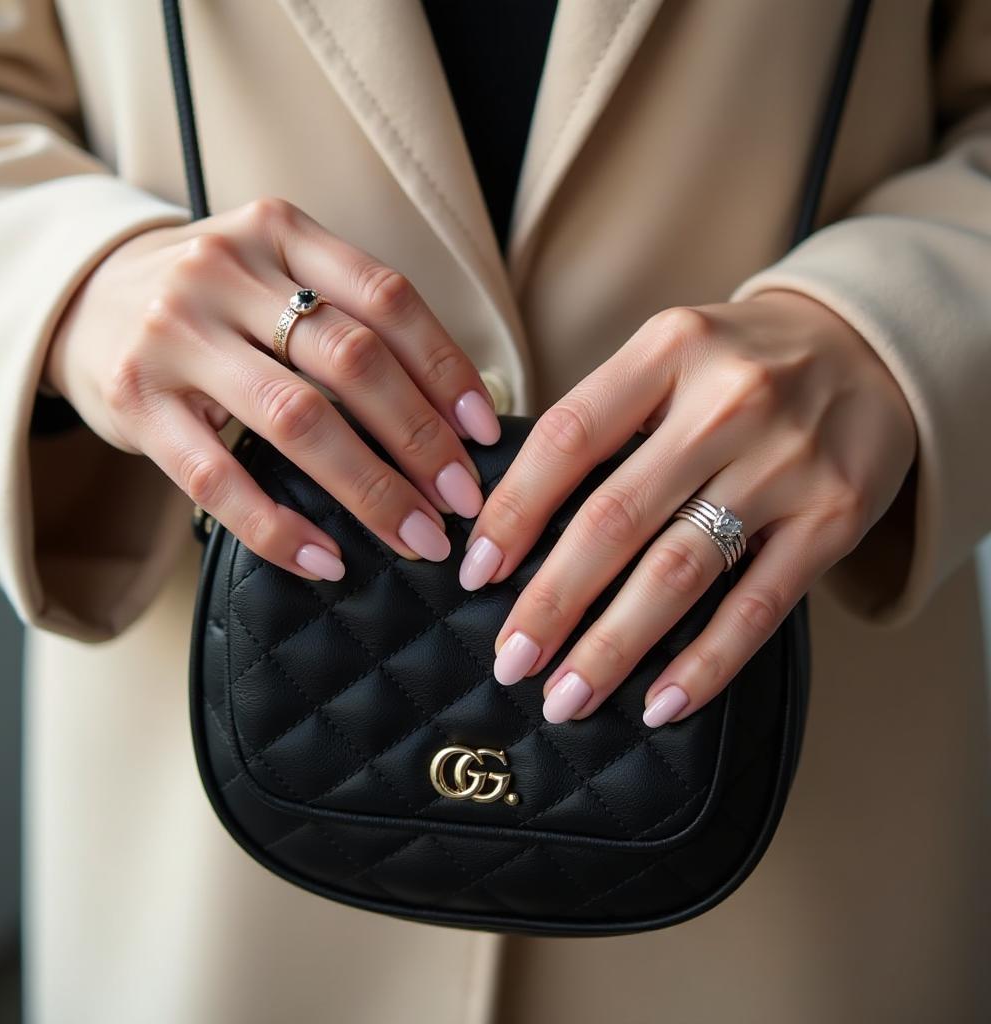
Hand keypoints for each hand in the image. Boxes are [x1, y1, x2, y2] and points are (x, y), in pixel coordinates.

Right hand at [43, 197, 501, 580]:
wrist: (83, 297)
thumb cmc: (211, 301)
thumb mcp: (274, 275)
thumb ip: (346, 319)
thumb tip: (452, 414)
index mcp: (278, 231)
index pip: (387, 297)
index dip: (446, 368)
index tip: (483, 432)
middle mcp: (224, 271)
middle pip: (352, 360)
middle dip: (420, 439)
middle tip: (461, 500)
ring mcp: (174, 335)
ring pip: (295, 418)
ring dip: (369, 488)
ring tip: (416, 535)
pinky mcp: (136, 402)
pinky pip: (218, 477)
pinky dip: (279, 527)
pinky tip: (327, 559)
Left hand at [458, 292, 916, 726]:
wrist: (868, 352)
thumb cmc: (740, 365)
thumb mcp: (670, 356)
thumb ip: (604, 419)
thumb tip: (513, 519)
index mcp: (668, 350)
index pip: (567, 438)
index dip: (512, 512)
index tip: (475, 571)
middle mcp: (728, 402)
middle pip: (615, 517)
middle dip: (551, 601)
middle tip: (511, 660)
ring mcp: (786, 462)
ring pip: (678, 571)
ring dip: (613, 646)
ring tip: (567, 697)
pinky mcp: (834, 518)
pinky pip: (758, 607)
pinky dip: (704, 663)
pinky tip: (659, 703)